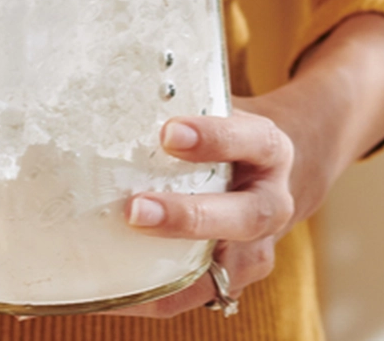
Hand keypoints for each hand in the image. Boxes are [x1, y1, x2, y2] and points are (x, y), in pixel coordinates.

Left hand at [107, 13, 383, 318]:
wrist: (278, 171)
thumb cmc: (230, 134)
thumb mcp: (222, 108)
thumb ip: (182, 101)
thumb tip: (105, 85)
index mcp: (270, 149)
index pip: (250, 141)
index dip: (214, 138)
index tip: (169, 130)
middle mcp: (272, 201)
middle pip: (244, 216)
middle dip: (189, 217)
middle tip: (136, 209)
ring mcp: (259, 245)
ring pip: (230, 267)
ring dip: (175, 270)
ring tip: (122, 269)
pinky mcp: (235, 277)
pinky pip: (199, 295)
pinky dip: (157, 298)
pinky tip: (112, 295)